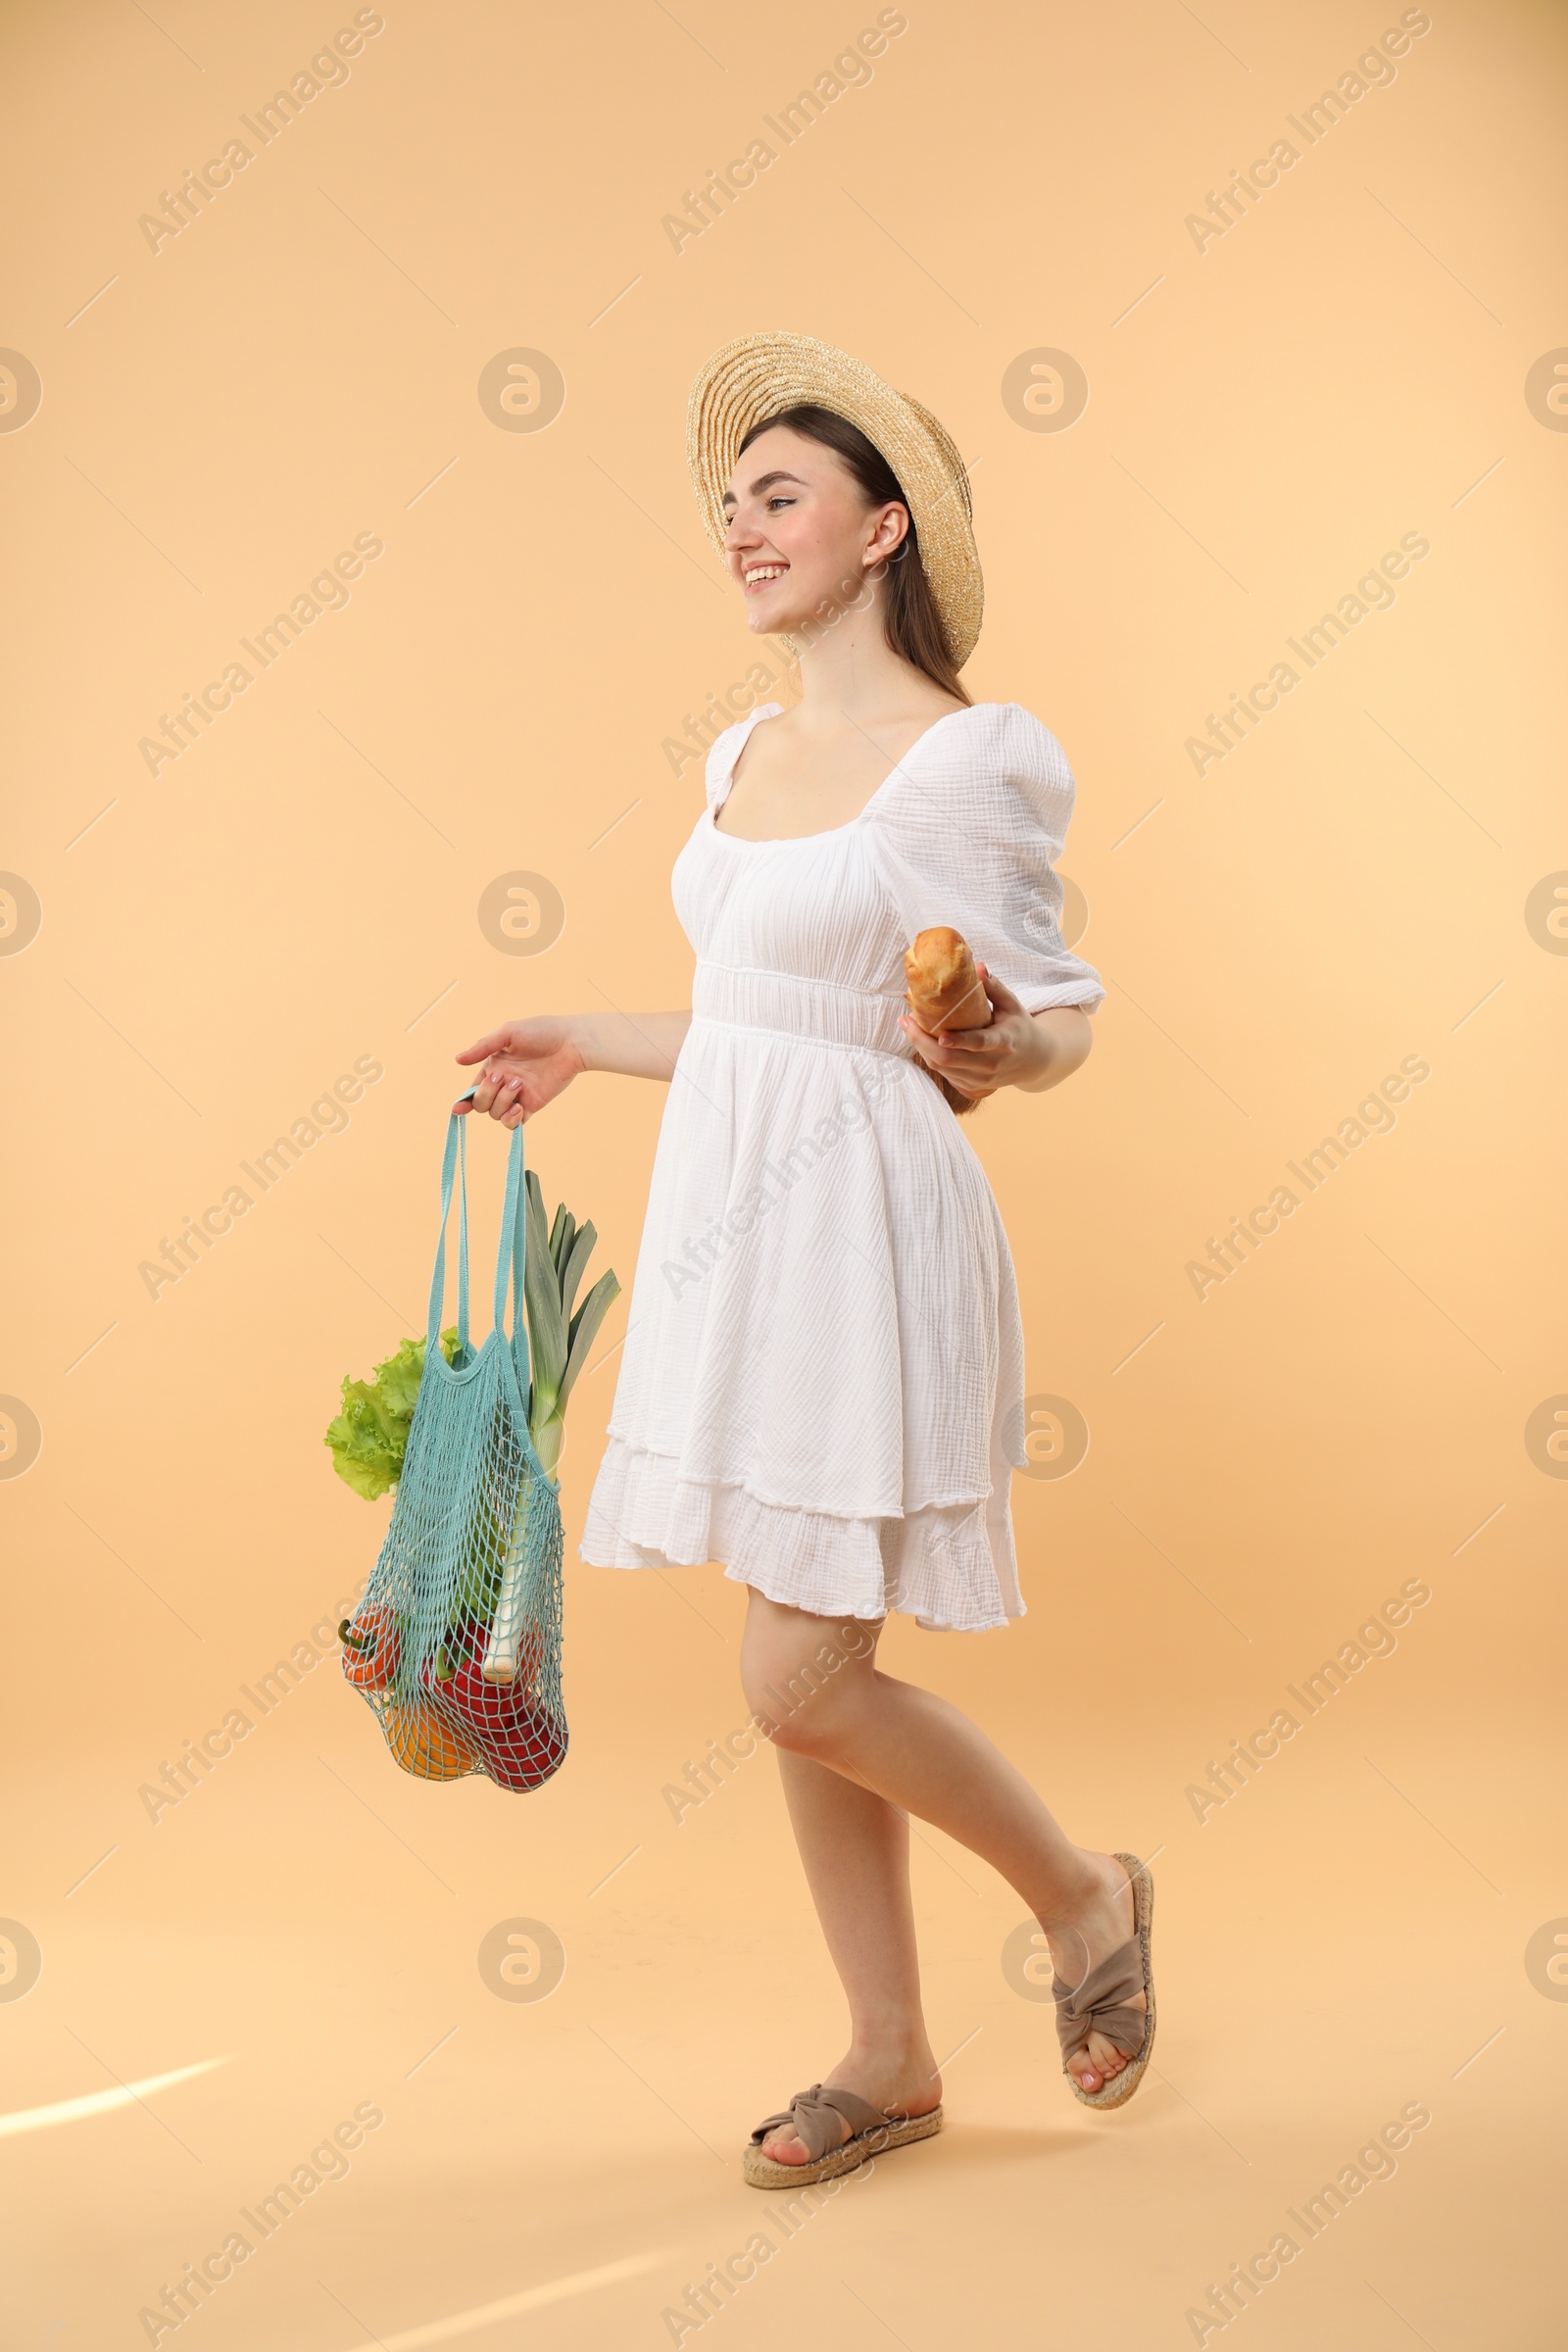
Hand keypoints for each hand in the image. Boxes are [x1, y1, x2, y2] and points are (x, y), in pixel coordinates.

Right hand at [454, 1015, 585, 1125]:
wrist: (571, 1042)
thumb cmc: (541, 1031)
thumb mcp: (508, 1033)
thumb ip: (483, 1048)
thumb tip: (457, 1060)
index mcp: (494, 1065)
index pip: (473, 1088)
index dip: (464, 1100)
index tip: (458, 1108)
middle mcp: (503, 1083)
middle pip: (481, 1104)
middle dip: (486, 1094)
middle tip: (502, 1077)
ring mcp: (517, 1096)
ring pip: (495, 1114)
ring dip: (502, 1101)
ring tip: (519, 1083)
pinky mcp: (533, 1105)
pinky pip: (515, 1123)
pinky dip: (512, 1120)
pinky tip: (519, 1108)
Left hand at [899, 966, 1055, 1100]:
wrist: (1034, 1062)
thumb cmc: (1020, 1027)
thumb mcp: (1012, 1005)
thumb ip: (994, 987)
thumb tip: (978, 966)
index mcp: (1004, 1042)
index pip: (979, 1043)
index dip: (958, 1041)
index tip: (940, 1034)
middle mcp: (991, 1065)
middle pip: (949, 1059)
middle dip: (921, 1041)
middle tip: (905, 1021)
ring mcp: (981, 1080)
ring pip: (942, 1069)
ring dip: (921, 1048)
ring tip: (908, 1026)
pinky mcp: (972, 1088)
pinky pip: (945, 1075)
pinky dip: (930, 1057)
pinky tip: (922, 1041)